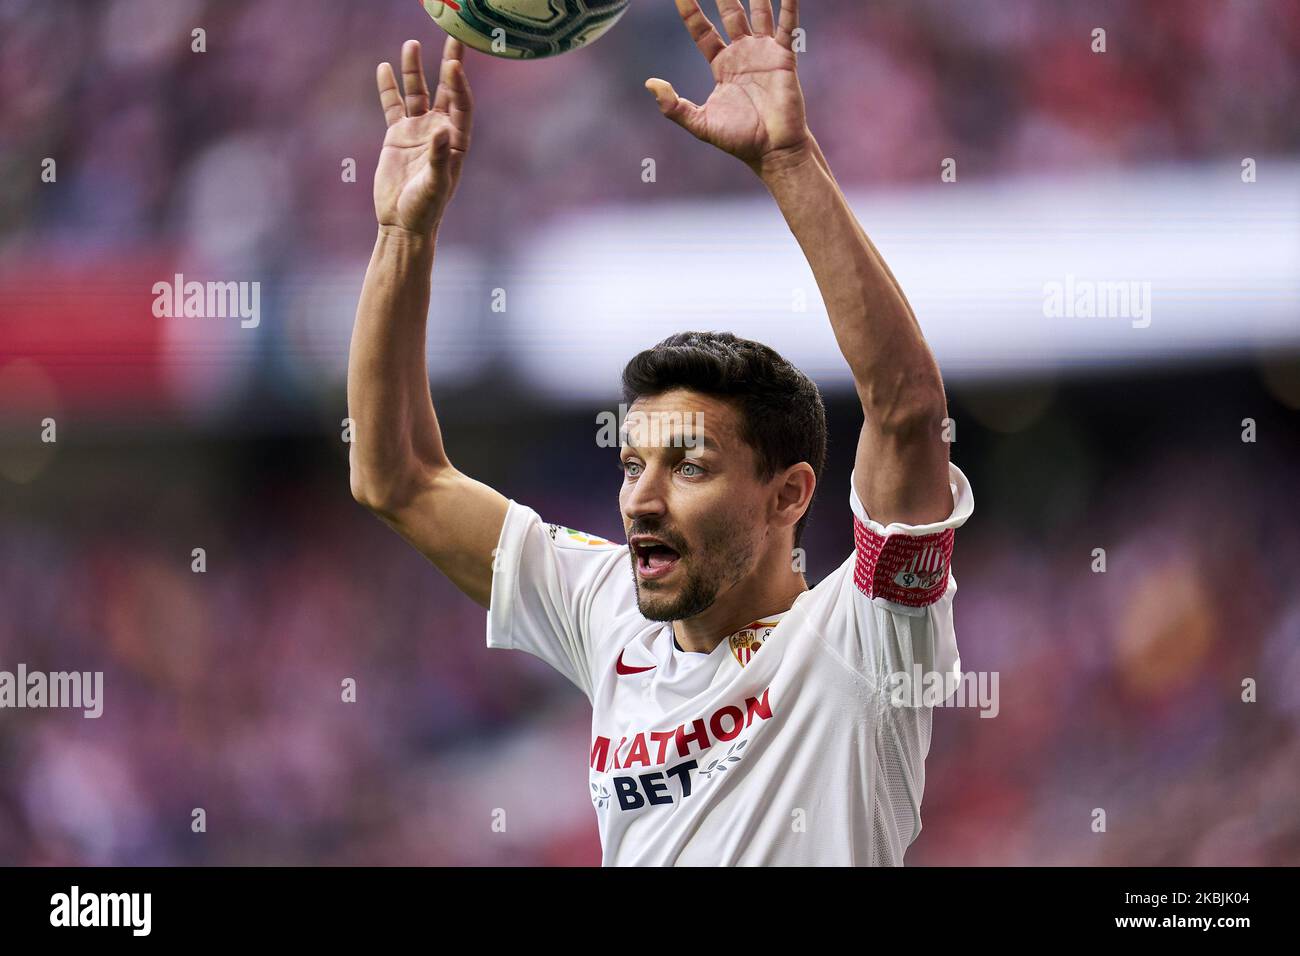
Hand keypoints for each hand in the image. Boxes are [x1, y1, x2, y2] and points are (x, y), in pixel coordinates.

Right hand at [373, 37, 473, 236]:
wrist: (402, 222)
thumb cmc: (425, 208)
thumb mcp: (434, 185)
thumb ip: (439, 158)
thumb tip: (442, 130)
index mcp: (457, 141)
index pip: (461, 105)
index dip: (459, 84)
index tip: (454, 64)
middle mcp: (440, 130)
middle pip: (447, 90)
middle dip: (449, 64)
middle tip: (453, 37)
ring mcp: (418, 131)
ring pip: (417, 93)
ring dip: (414, 70)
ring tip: (411, 45)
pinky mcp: (397, 135)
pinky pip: (393, 106)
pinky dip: (388, 88)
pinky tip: (384, 68)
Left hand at [648, 0, 810, 176]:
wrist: (772, 150)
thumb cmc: (739, 140)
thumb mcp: (700, 124)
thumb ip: (674, 106)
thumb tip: (650, 84)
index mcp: (721, 64)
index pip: (702, 29)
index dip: (691, 9)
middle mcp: (742, 52)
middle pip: (730, 11)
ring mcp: (764, 51)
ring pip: (758, 10)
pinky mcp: (783, 56)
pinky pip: (786, 25)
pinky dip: (788, 5)